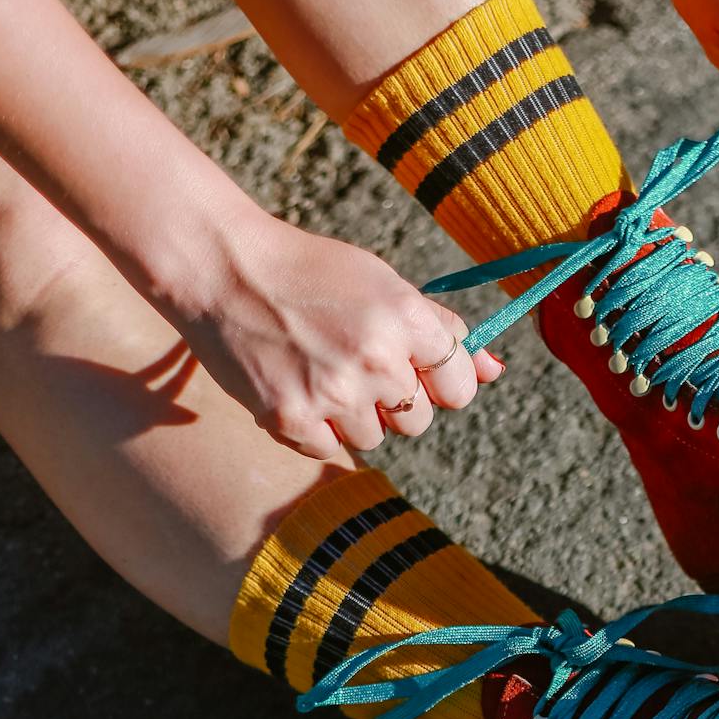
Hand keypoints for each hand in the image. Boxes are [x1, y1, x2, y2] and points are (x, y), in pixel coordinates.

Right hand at [165, 211, 502, 459]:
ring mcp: (333, 393)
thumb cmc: (311, 272)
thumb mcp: (384, 285)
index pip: (459, 386)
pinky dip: (315, 426)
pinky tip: (294, 384)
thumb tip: (494, 371)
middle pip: (418, 420)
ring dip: (353, 415)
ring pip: (374, 438)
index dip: (439, 381)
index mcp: (407, 318)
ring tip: (319, 369)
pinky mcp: (291, 419)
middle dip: (395, 400)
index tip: (416, 370)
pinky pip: (330, 449)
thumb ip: (442, 331)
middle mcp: (376, 359)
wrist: (224, 269)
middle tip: (353, 362)